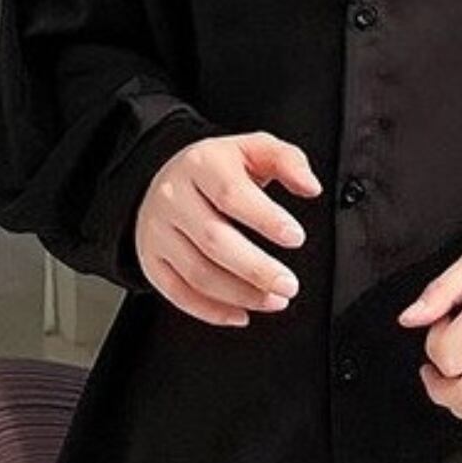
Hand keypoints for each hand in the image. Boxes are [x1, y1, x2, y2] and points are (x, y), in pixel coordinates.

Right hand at [134, 130, 321, 326]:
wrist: (168, 178)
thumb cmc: (218, 169)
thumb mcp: (254, 149)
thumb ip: (288, 161)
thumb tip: (310, 186)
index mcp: (201, 163)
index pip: (231, 193)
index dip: (266, 219)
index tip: (296, 238)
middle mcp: (174, 196)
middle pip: (214, 240)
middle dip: (257, 269)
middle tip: (289, 284)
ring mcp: (158, 230)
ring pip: (197, 272)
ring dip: (241, 294)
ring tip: (274, 300)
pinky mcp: (151, 258)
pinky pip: (178, 293)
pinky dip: (211, 311)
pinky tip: (241, 313)